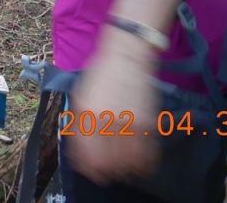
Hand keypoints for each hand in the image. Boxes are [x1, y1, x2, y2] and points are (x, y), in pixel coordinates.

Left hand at [66, 29, 159, 185]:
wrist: (127, 55)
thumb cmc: (103, 74)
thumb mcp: (81, 95)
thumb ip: (79, 121)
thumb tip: (80, 148)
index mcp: (86, 113)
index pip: (84, 153)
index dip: (87, 166)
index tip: (91, 170)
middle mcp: (105, 119)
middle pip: (104, 162)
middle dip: (105, 170)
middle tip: (107, 171)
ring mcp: (127, 121)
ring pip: (125, 162)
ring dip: (123, 168)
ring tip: (124, 166)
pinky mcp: (146, 122)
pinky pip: (145, 154)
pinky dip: (142, 162)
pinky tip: (139, 161)